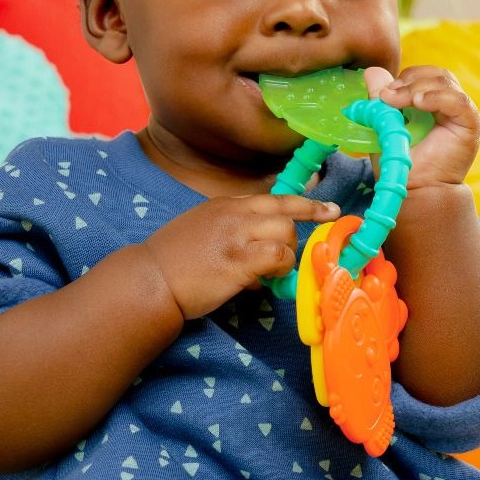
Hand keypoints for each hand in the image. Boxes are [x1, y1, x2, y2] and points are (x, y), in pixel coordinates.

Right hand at [139, 193, 338, 319]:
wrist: (149, 279)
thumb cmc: (174, 261)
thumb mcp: (204, 230)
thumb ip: (235, 233)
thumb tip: (262, 257)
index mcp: (227, 204)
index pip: (276, 198)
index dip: (306, 205)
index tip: (330, 210)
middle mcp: (234, 214)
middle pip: (286, 215)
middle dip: (292, 240)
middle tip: (286, 259)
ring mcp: (237, 235)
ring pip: (286, 235)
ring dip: (284, 258)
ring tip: (264, 274)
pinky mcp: (239, 260)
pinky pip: (278, 257)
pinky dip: (278, 270)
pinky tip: (260, 281)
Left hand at [365, 65, 479, 188]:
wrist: (417, 192)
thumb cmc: (402, 164)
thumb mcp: (385, 127)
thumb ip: (379, 100)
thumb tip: (371, 72)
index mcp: (432, 104)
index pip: (423, 76)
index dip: (403, 79)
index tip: (381, 95)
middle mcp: (450, 105)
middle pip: (436, 74)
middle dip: (409, 79)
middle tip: (388, 96)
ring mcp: (461, 114)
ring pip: (445, 82)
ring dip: (417, 87)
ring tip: (399, 101)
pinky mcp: (470, 124)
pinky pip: (458, 101)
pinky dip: (437, 96)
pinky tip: (419, 102)